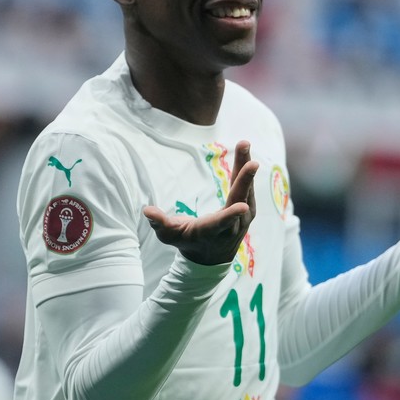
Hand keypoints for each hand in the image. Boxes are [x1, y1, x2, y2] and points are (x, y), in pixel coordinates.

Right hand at [143, 140, 258, 265]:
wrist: (210, 256)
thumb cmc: (186, 241)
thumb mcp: (169, 235)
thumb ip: (159, 223)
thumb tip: (147, 210)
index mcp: (211, 232)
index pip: (222, 223)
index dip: (231, 215)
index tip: (243, 206)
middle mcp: (231, 226)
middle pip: (239, 201)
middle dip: (244, 181)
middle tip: (252, 162)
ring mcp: (244, 219)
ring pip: (247, 191)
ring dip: (246, 167)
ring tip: (244, 144)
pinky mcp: (249, 209)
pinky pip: (248, 187)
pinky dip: (246, 169)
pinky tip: (244, 151)